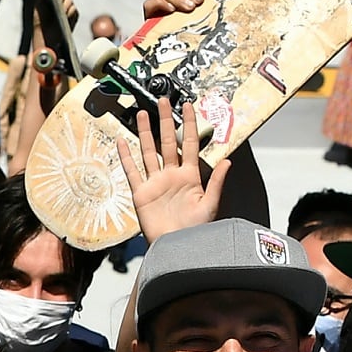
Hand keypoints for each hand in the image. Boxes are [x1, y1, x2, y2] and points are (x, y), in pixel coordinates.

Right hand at [115, 96, 229, 242]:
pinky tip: (123, 143)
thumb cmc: (196, 232)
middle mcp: (172, 176)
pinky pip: (132, 171)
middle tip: (163, 102)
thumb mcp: (211, 205)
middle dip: (166, 121)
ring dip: (145, 133)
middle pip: (168, 142)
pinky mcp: (142, 193)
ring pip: (149, 152)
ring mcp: (156, 183)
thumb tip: (228, 161)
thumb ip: (217, 182)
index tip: (188, 107)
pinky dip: (126, 157)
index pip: (191, 144)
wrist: (177, 249)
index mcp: (191, 177)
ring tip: (142, 114)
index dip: (190, 125)